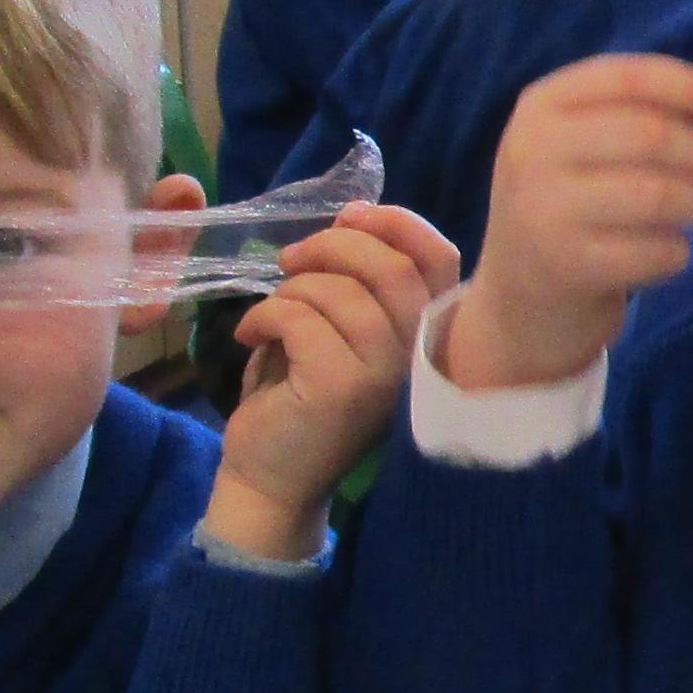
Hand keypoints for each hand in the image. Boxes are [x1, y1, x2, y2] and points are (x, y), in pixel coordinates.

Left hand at [207, 203, 454, 558]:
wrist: (273, 478)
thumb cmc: (303, 396)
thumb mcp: (341, 327)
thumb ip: (358, 278)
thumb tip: (355, 214)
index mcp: (425, 338)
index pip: (441, 258)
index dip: (397, 223)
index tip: (349, 217)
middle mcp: (418, 359)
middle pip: (391, 266)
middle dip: (333, 245)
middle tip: (290, 260)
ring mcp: (385, 376)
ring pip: (341, 291)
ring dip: (292, 288)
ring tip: (271, 316)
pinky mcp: (341, 388)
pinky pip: (301, 318)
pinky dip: (265, 315)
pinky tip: (251, 336)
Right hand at [452, 57, 692, 387]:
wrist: (520, 298)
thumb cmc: (573, 207)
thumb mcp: (583, 146)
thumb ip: (644, 113)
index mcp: (544, 105)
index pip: (633, 77)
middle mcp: (534, 150)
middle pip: (652, 135)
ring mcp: (545, 210)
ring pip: (658, 193)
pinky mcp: (568, 267)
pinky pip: (655, 250)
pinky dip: (681, 250)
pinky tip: (675, 250)